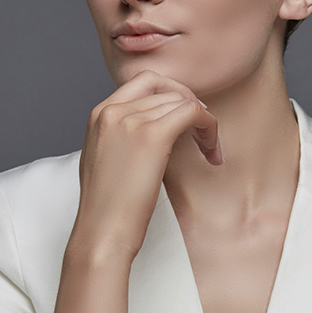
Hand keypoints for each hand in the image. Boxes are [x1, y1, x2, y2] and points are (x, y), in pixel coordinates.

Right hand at [68, 70, 221, 265]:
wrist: (102, 230)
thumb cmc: (108, 206)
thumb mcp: (106, 159)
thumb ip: (122, 136)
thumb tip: (153, 129)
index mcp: (99, 114)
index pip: (145, 81)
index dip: (173, 94)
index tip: (187, 118)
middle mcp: (112, 110)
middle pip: (167, 88)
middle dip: (192, 107)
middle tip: (205, 135)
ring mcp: (130, 120)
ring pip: (183, 100)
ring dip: (205, 123)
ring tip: (210, 151)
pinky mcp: (152, 135)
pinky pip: (193, 112)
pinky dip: (209, 127)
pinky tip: (212, 153)